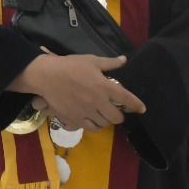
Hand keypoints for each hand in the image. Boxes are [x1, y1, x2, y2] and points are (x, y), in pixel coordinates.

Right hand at [9, 53, 145, 131]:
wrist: (46, 76)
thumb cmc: (69, 65)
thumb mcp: (90, 60)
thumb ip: (109, 63)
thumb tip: (124, 60)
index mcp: (104, 86)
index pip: (127, 99)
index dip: (137, 105)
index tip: (142, 109)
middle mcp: (98, 101)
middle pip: (117, 117)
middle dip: (119, 115)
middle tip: (116, 111)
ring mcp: (87, 112)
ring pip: (105, 124)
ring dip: (107, 121)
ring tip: (104, 115)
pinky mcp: (76, 118)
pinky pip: (92, 128)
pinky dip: (96, 126)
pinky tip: (94, 121)